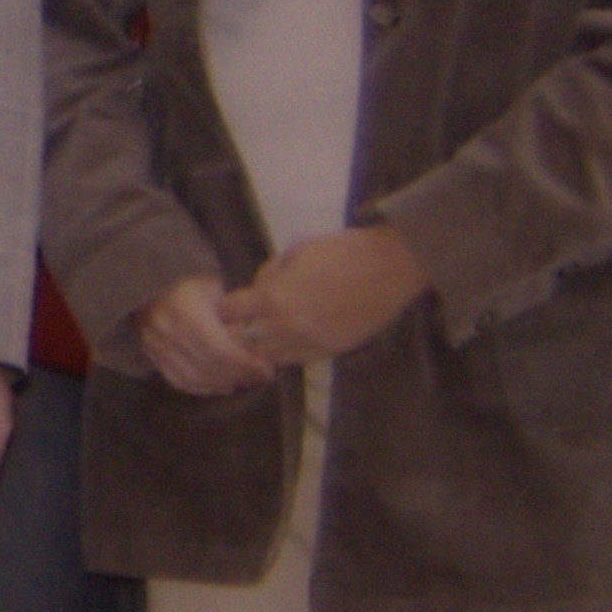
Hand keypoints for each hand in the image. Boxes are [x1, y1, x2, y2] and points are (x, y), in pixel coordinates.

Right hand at [138, 273, 272, 396]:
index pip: (219, 350)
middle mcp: (165, 332)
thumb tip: (256, 344)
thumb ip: (233, 315)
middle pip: (208, 368)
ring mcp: (154, 345)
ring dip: (221, 384)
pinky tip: (220, 385)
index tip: (267, 369)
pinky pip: (178, 380)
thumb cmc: (190, 277)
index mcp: (183, 311)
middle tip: (260, 377)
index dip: (245, 365)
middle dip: (238, 376)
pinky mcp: (150, 354)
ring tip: (243, 380)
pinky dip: (201, 388)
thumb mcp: (214, 286)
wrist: (150, 276)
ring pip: (193, 379)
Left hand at [220, 223, 428, 369]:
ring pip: (264, 358)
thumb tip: (256, 289)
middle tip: (225, 329)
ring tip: (247, 342)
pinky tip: (274, 347)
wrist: (393, 266)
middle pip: (240, 341)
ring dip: (253, 349)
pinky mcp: (329, 351)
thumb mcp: (296, 251)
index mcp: (275, 297)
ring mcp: (309, 343)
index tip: (218, 306)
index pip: (229, 313)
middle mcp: (287, 326)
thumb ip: (270, 273)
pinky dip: (278, 355)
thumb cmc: (344, 250)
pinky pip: (292, 361)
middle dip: (229, 334)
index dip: (221, 308)